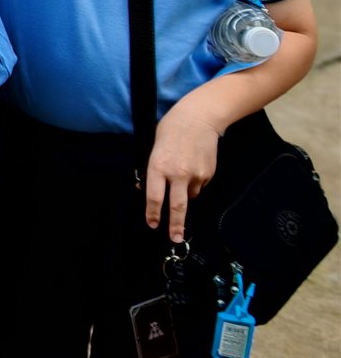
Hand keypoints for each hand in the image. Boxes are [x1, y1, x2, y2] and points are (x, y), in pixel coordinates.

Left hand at [145, 96, 222, 242]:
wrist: (198, 118)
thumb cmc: (170, 131)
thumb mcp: (153, 149)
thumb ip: (153, 171)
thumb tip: (148, 190)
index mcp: (159, 166)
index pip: (154, 197)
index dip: (153, 213)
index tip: (153, 224)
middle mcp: (178, 174)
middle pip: (177, 207)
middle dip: (175, 226)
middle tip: (175, 238)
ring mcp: (195, 175)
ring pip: (189, 195)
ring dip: (185, 194)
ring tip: (182, 173)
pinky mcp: (209, 174)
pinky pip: (199, 186)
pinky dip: (194, 183)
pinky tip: (192, 167)